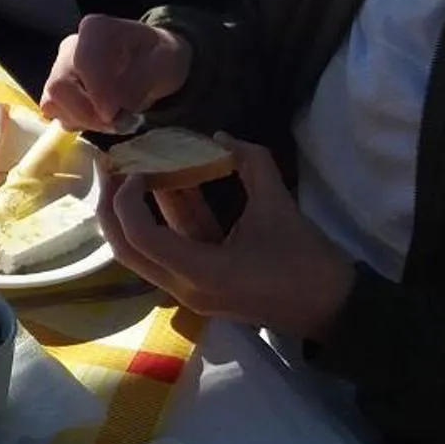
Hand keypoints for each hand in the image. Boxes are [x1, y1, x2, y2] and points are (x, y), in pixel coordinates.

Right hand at [42, 17, 191, 131]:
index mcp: (97, 29)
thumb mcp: (164, 64)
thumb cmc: (159, 59)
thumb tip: (113, 109)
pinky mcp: (58, 89)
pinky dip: (77, 121)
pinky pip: (55, 111)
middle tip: (114, 123)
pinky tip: (98, 118)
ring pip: (53, 101)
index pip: (85, 60)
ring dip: (82, 119)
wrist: (154, 61)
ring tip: (111, 120)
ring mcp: (60, 68)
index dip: (96, 91)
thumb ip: (139, 83)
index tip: (112, 115)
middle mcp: (71, 46)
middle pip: (59, 85)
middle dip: (86, 112)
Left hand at [96, 134, 357, 340]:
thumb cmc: (307, 261)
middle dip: (111, 206)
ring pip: (143, 252)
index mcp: (199, 273)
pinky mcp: (199, 287)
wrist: (334, 308)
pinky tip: (168, 185)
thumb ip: (251, 163)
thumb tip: (221, 135)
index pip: (140, 235)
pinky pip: (167, 252)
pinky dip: (163, 221)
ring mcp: (189, 291)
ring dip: (134, 212)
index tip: (140, 165)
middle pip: (125, 249)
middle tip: (111, 167)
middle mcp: (183, 288)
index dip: (129, 196)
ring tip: (131, 170)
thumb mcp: (279, 206)